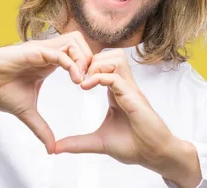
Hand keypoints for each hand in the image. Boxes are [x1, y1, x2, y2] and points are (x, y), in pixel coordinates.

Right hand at [0, 31, 92, 153]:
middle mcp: (47, 53)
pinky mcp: (34, 51)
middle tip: (93, 83)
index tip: (91, 88)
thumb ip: (41, 127)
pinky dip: (73, 64)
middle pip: (82, 43)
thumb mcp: (26, 112)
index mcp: (48, 63)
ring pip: (75, 42)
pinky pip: (61, 52)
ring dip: (85, 60)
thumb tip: (51, 148)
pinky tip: (76, 81)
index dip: (89, 68)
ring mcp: (41, 50)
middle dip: (92, 61)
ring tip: (84, 82)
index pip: (78, 55)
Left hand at [54, 49, 200, 186]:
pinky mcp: (134, 98)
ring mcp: (130, 90)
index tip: (72, 78)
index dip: (85, 66)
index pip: (103, 64)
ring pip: (115, 58)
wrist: (156, 156)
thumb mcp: (98, 143)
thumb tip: (55, 149)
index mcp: (116, 92)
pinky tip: (85, 88)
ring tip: (82, 81)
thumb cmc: (132, 146)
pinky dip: (99, 78)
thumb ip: (77, 143)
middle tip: (75, 76)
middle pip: (109, 54)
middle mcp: (124, 86)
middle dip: (88, 60)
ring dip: (95, 65)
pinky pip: (116, 77)